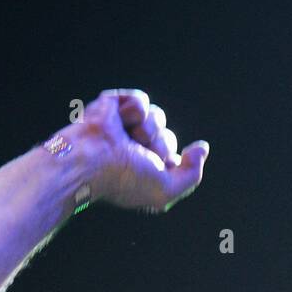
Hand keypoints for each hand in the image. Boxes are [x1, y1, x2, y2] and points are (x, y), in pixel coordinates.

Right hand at [71, 88, 208, 212]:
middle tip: (135, 153)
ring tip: (125, 139)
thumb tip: (202, 148)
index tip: (148, 170)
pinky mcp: (113, 105)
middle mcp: (133, 147)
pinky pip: (141, 100)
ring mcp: (123, 126)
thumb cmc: (122, 180)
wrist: (90, 160)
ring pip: (157, 116)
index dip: (166, 161)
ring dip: (146, 129)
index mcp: (142, 169)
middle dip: (157, 145)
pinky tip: (117, 122)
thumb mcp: (165, 190)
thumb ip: (192, 175)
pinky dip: (132, 111)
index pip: (172, 156)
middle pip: (167, 136)